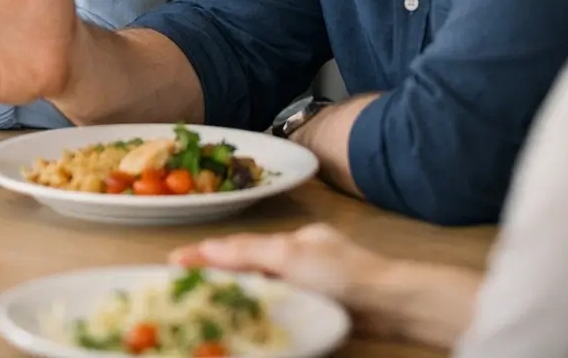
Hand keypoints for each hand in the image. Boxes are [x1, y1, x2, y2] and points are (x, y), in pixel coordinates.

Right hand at [169, 224, 395, 329]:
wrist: (394, 305)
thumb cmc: (343, 274)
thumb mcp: (289, 255)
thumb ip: (247, 252)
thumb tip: (207, 248)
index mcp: (292, 241)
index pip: (239, 247)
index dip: (206, 254)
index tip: (173, 263)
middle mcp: (300, 261)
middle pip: (250, 269)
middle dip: (217, 277)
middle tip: (185, 290)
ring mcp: (312, 288)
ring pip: (264, 292)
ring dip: (238, 299)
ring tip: (207, 310)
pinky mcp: (321, 313)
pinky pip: (282, 312)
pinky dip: (261, 316)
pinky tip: (249, 325)